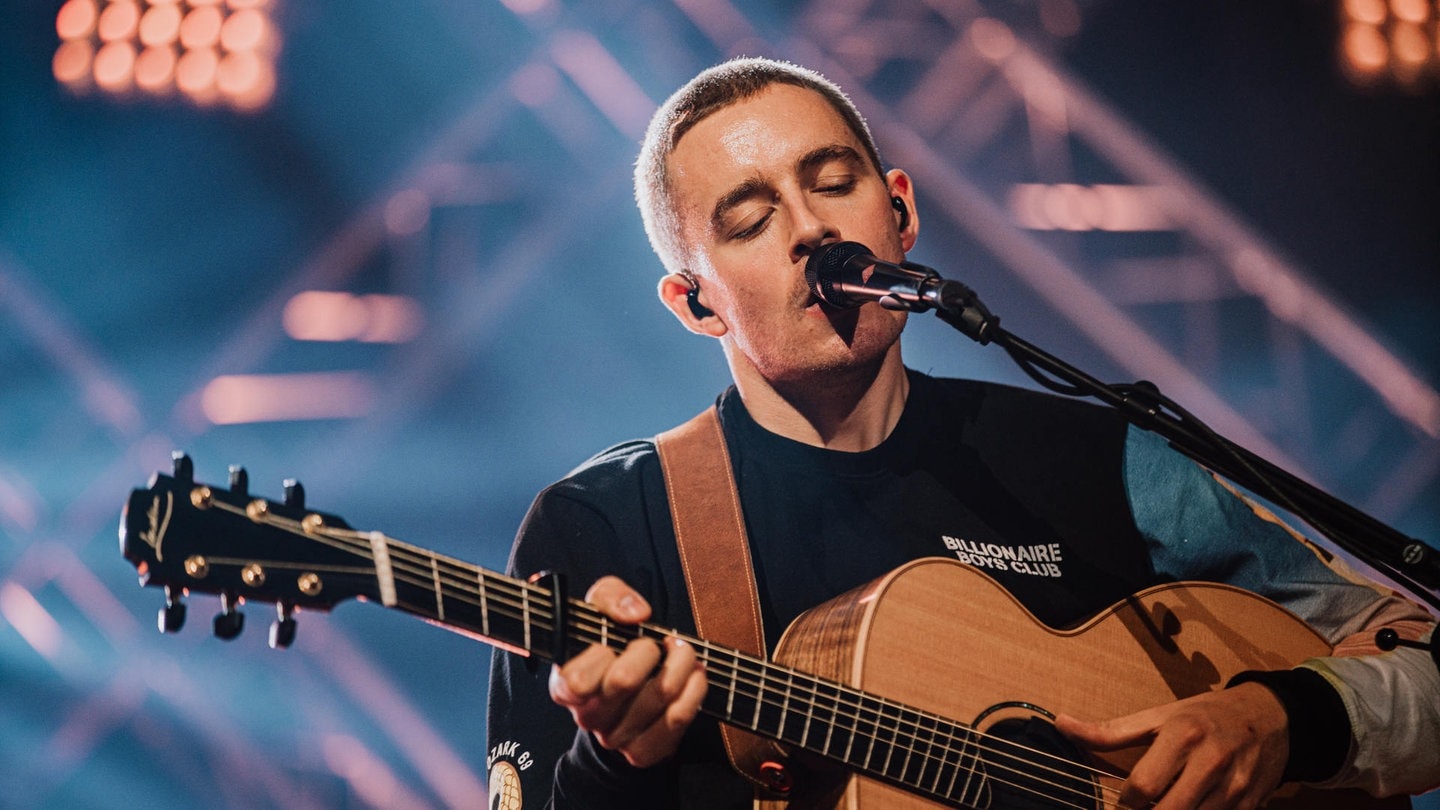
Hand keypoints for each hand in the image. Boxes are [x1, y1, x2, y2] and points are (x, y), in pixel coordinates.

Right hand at [548, 576, 707, 767]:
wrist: (626, 688)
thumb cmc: (609, 644)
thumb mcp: (600, 609)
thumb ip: (610, 596)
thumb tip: (636, 614)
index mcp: (565, 687)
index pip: (577, 679)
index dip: (602, 654)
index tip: (615, 642)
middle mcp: (587, 717)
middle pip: (625, 681)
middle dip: (650, 650)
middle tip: (659, 643)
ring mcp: (615, 738)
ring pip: (660, 696)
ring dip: (682, 664)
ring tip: (683, 653)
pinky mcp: (644, 751)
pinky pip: (678, 718)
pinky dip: (695, 690)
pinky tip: (694, 676)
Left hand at [1055, 683, 1288, 808]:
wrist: (1271, 715)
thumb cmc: (1206, 715)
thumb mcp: (1159, 716)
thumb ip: (1110, 731)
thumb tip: (1061, 724)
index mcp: (1182, 734)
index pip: (1144, 785)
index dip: (1125, 804)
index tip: (1120, 804)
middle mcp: (1211, 760)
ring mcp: (1235, 786)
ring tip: (1165, 805)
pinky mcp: (1252, 804)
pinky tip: (1189, 807)